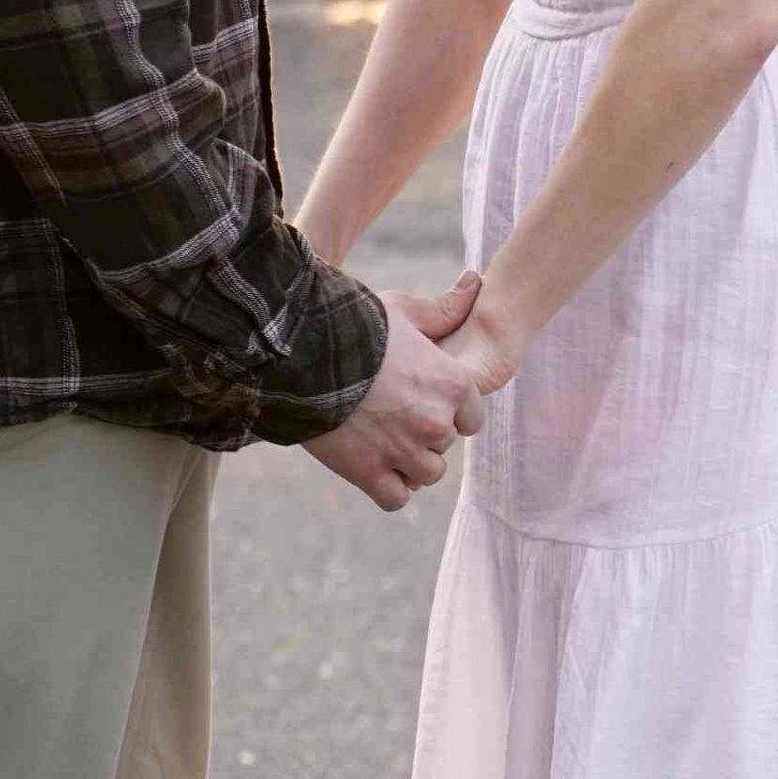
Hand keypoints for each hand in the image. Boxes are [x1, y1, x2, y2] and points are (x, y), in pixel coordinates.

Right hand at [305, 276, 484, 511]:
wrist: (301, 352)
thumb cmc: (355, 325)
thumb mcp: (403, 309)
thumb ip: (445, 307)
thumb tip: (475, 280)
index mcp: (452, 384)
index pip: (472, 416)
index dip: (451, 410)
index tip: (426, 399)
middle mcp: (435, 422)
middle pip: (445, 443)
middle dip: (425, 432)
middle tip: (394, 412)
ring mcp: (403, 452)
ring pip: (426, 474)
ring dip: (410, 462)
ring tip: (383, 439)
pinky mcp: (370, 474)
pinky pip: (396, 498)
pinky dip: (389, 487)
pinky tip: (373, 464)